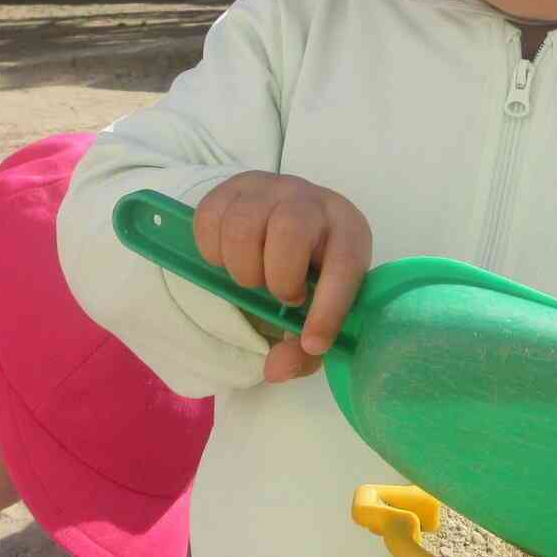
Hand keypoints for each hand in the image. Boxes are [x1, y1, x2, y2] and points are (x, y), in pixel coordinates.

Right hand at [193, 172, 371, 383]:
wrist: (285, 220)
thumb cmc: (309, 273)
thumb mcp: (317, 311)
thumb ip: (302, 351)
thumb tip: (276, 369)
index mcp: (348, 232)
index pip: (344, 266)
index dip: (328, 310)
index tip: (311, 343)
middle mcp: (311, 201)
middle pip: (289, 230)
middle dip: (278, 278)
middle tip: (280, 295)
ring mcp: (269, 188)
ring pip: (243, 225)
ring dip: (242, 267)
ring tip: (253, 278)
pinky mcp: (232, 187)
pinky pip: (209, 217)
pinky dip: (212, 251)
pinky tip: (229, 259)